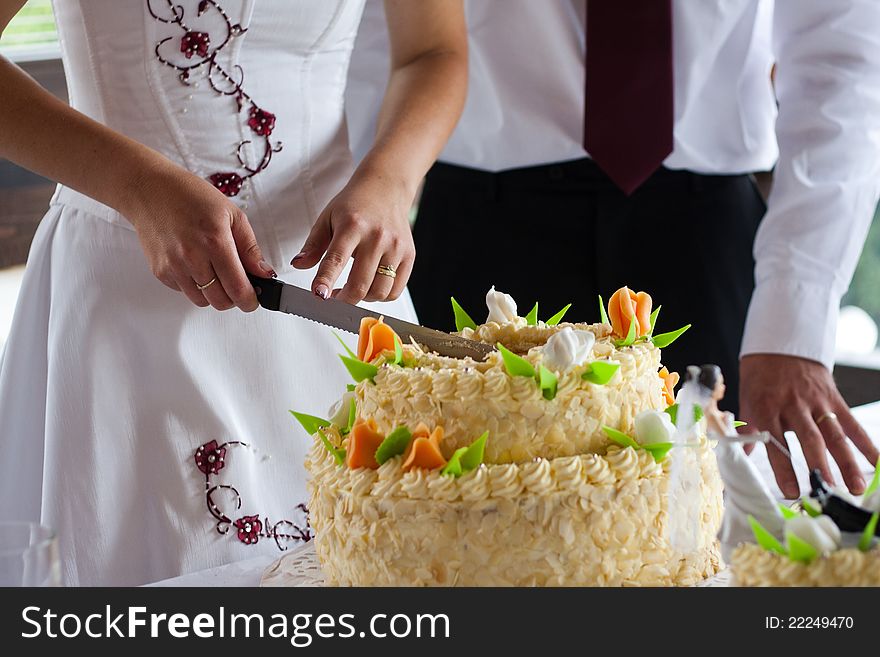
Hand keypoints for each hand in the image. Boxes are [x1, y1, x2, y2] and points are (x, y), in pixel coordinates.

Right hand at [126, 169, 274, 310]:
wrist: (150, 190)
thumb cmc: (190, 196)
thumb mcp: (232, 214)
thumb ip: (250, 248)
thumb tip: (264, 273)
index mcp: (215, 241)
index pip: (237, 288)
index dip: (249, 300)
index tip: (254, 299)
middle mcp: (192, 257)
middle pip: (220, 301)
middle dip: (234, 298)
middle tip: (237, 284)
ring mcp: (173, 266)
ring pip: (202, 301)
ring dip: (214, 293)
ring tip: (215, 271)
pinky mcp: (160, 271)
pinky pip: (185, 292)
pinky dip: (195, 285)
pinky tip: (196, 265)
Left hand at [291, 169, 414, 303]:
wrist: (387, 188)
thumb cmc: (356, 204)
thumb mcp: (327, 218)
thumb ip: (313, 244)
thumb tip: (299, 264)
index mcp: (353, 225)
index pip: (336, 259)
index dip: (326, 280)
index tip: (319, 294)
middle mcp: (377, 237)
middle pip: (360, 284)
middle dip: (343, 299)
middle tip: (334, 296)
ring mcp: (396, 248)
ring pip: (379, 292)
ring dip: (362, 299)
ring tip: (353, 288)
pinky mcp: (409, 256)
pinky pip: (395, 290)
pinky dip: (381, 296)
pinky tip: (370, 286)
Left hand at [739, 354, 877, 497]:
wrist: (780, 345)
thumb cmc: (760, 378)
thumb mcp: (746, 400)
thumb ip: (747, 430)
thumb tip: (739, 459)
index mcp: (767, 408)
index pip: (775, 442)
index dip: (783, 468)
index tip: (791, 492)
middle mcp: (793, 406)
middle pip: (810, 439)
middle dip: (820, 467)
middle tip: (827, 492)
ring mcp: (817, 402)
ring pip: (834, 434)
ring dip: (847, 462)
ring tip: (855, 487)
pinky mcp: (834, 398)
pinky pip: (852, 423)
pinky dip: (866, 443)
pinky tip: (877, 463)